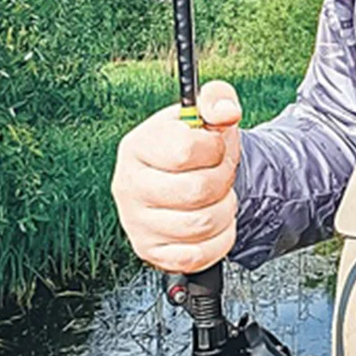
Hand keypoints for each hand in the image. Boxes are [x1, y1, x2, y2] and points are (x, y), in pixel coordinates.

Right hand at [111, 80, 241, 273]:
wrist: (186, 180)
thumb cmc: (193, 147)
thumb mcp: (206, 114)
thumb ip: (218, 99)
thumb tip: (226, 111)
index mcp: (138, 146)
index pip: (185, 150)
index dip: (214, 148)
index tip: (213, 147)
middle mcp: (129, 186)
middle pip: (197, 191)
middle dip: (223, 181)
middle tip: (220, 174)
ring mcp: (137, 223)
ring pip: (202, 225)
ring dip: (225, 209)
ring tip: (217, 197)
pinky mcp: (152, 251)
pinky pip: (198, 256)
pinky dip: (219, 240)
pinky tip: (214, 223)